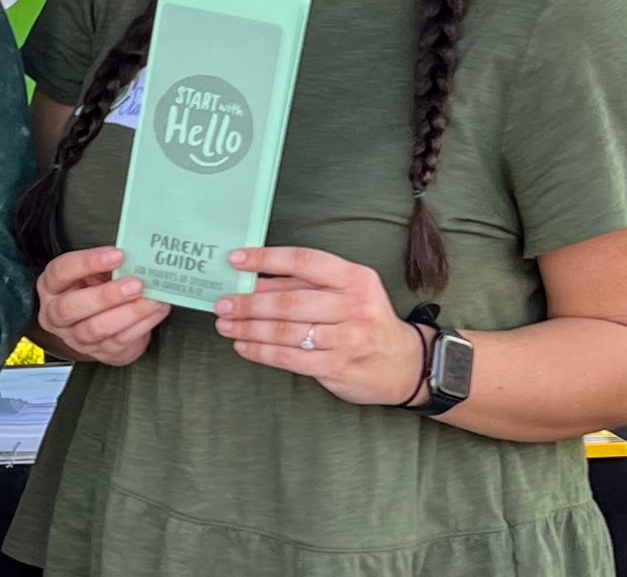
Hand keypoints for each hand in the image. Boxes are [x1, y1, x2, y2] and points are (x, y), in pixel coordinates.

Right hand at [34, 247, 171, 365]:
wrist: (95, 321)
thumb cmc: (93, 287)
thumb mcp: (93, 272)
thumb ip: (107, 266)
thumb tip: (136, 258)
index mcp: (51, 286)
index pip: (61, 272)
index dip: (88, 262)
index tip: (117, 255)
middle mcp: (55, 315)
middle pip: (72, 308)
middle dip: (106, 296)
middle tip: (136, 285)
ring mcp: (75, 338)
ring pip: (96, 329)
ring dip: (129, 314)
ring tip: (152, 300)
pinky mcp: (99, 354)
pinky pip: (119, 342)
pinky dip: (142, 325)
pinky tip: (156, 311)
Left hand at [214, 245, 424, 405]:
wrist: (405, 365)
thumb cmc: (364, 320)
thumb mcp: (346, 292)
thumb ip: (304, 284)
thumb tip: (252, 278)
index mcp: (354, 278)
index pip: (303, 261)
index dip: (265, 258)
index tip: (235, 259)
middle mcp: (354, 307)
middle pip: (290, 302)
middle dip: (249, 302)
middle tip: (222, 304)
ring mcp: (348, 340)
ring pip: (286, 332)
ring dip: (249, 329)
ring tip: (225, 325)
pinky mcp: (339, 367)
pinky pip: (291, 359)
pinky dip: (262, 352)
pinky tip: (243, 346)